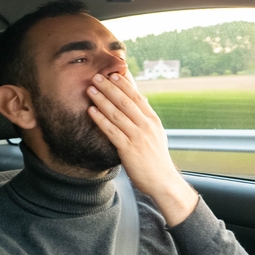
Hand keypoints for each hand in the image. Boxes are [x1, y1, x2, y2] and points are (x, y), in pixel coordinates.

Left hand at [86, 70, 198, 224]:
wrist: (163, 182)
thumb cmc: (156, 159)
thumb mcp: (156, 135)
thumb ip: (146, 119)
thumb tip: (139, 101)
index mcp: (153, 120)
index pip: (137, 97)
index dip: (125, 84)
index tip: (114, 73)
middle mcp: (146, 126)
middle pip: (125, 101)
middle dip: (110, 87)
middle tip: (97, 76)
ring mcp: (138, 137)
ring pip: (117, 113)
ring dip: (102, 99)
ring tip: (90, 89)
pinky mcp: (129, 150)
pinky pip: (112, 131)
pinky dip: (101, 119)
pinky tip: (91, 111)